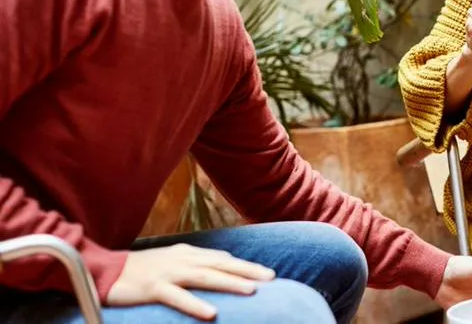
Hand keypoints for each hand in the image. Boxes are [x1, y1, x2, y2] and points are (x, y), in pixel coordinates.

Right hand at [106, 244, 275, 320]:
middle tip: (271, 278)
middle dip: (247, 271)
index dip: (247, 266)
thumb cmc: (142, 268)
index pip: (223, 259)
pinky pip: (177, 298)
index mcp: (188, 253)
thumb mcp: (173, 260)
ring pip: (204, 277)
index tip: (269, 274)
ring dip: (229, 283)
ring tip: (251, 291)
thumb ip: (198, 261)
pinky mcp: (153, 288)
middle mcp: (182, 260)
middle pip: (220, 265)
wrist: (104, 270)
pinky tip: (212, 313)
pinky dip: (195, 304)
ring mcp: (168, 273)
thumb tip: (225, 262)